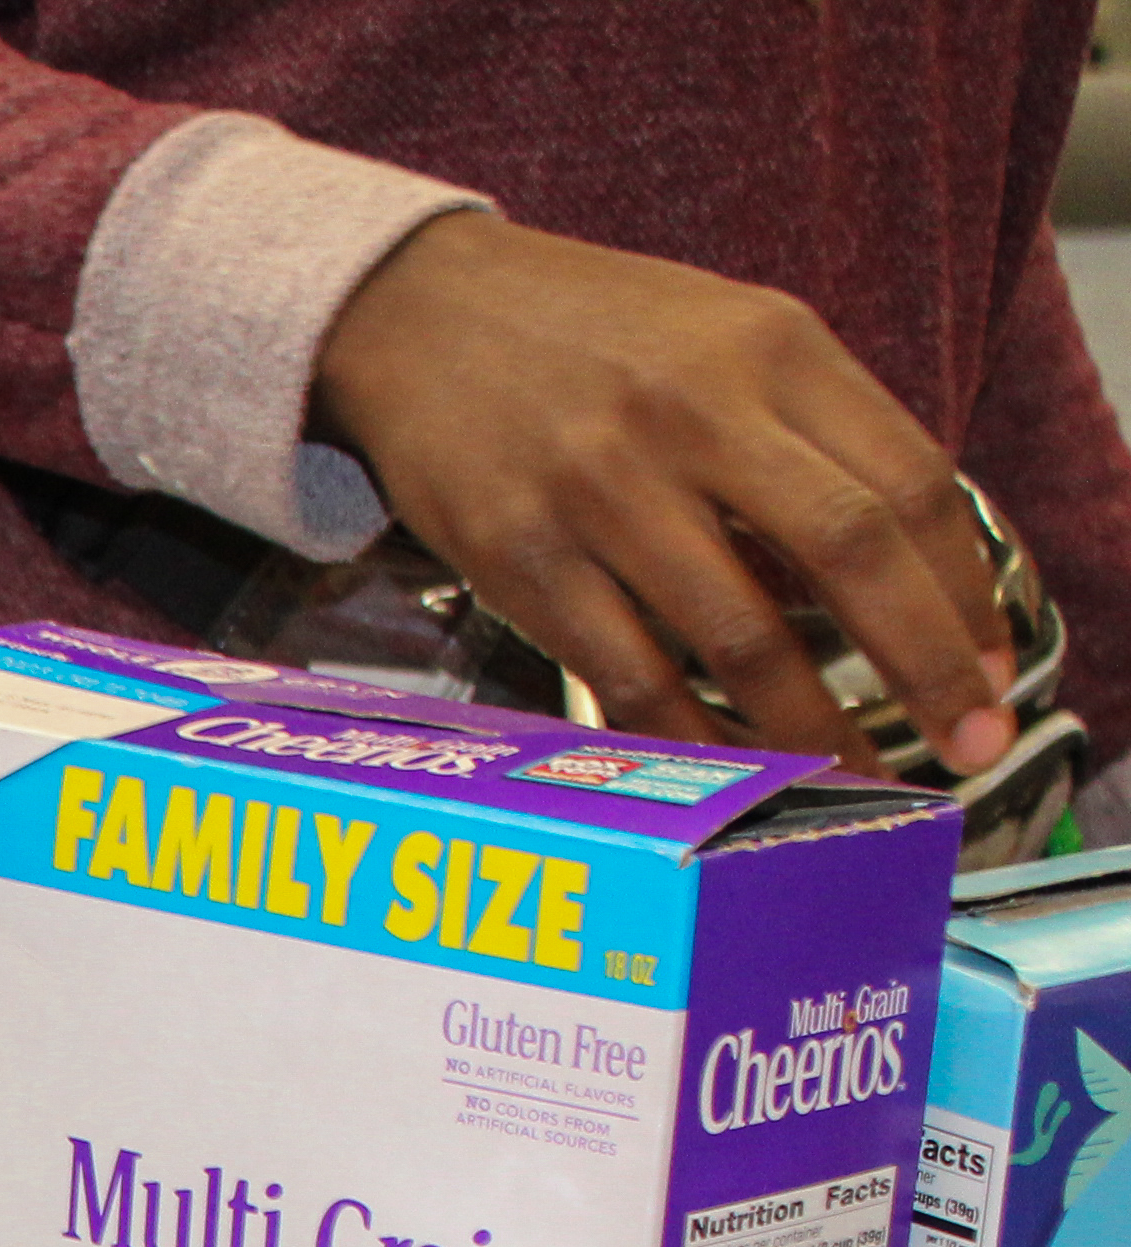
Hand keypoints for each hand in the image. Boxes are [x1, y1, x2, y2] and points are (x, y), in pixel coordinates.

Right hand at [313, 209, 1010, 771]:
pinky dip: (688, 734)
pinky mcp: (518, 558)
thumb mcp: (727, 340)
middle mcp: (691, 412)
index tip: (986, 668)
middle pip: (848, 551)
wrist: (418, 312)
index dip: (962, 590)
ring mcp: (599, 489)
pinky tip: (725, 766)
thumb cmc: (591, 337)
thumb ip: (811, 436)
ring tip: (848, 776)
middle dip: (923, 664)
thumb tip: (885, 583)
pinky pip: (626, 672)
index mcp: (769, 348)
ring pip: (739, 634)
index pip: (906, 479)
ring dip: (809, 726)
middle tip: (966, 744)